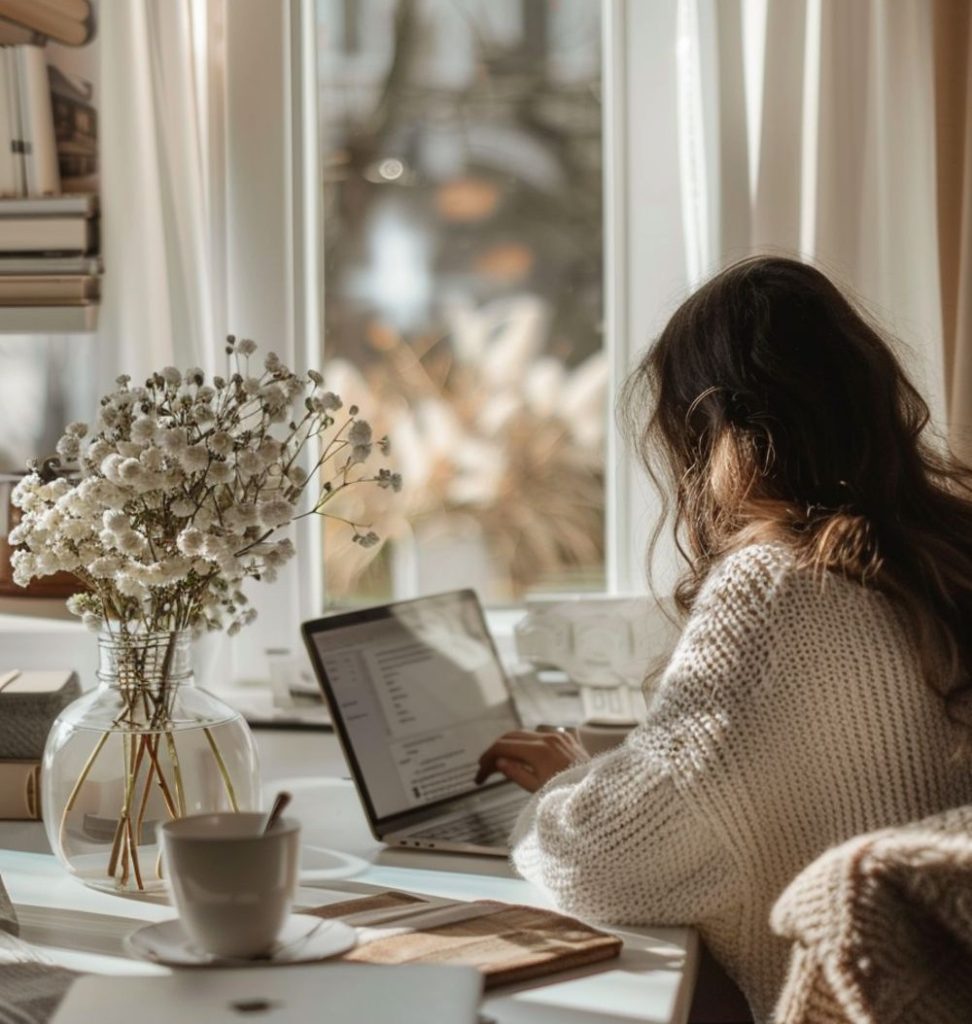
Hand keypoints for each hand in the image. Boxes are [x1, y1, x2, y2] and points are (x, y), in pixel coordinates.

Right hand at [475, 729, 589, 792]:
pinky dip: (529, 742)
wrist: (602, 796)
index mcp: (539, 750)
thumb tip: (499, 763)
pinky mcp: (568, 739)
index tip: (480, 773)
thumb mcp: (539, 790)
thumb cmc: (571, 796)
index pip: (503, 747)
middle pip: (512, 736)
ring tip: (502, 763)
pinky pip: (543, 734)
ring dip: (511, 745)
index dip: (487, 759)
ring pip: (526, 733)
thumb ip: (516, 774)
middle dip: (496, 751)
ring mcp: (560, 736)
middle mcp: (549, 738)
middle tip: (486, 768)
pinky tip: (525, 754)